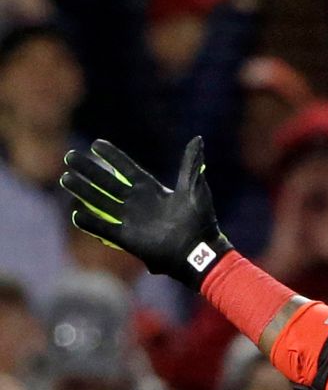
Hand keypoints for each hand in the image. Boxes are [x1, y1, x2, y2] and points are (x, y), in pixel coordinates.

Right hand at [61, 137, 232, 289]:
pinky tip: (76, 214)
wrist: (198, 251)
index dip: (112, 156)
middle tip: (70, 157)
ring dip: (83, 191)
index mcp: (151, 189)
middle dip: (89, 170)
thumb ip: (190, 165)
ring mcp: (130, 220)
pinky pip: (103, 229)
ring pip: (100, 202)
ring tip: (65, 178)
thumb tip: (198, 139)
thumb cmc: (200, 220)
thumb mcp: (195, 189)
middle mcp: (137, 202)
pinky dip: (90, 223)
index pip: (127, 168)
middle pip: (107, 183)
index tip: (95, 144)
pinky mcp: (127, 239)